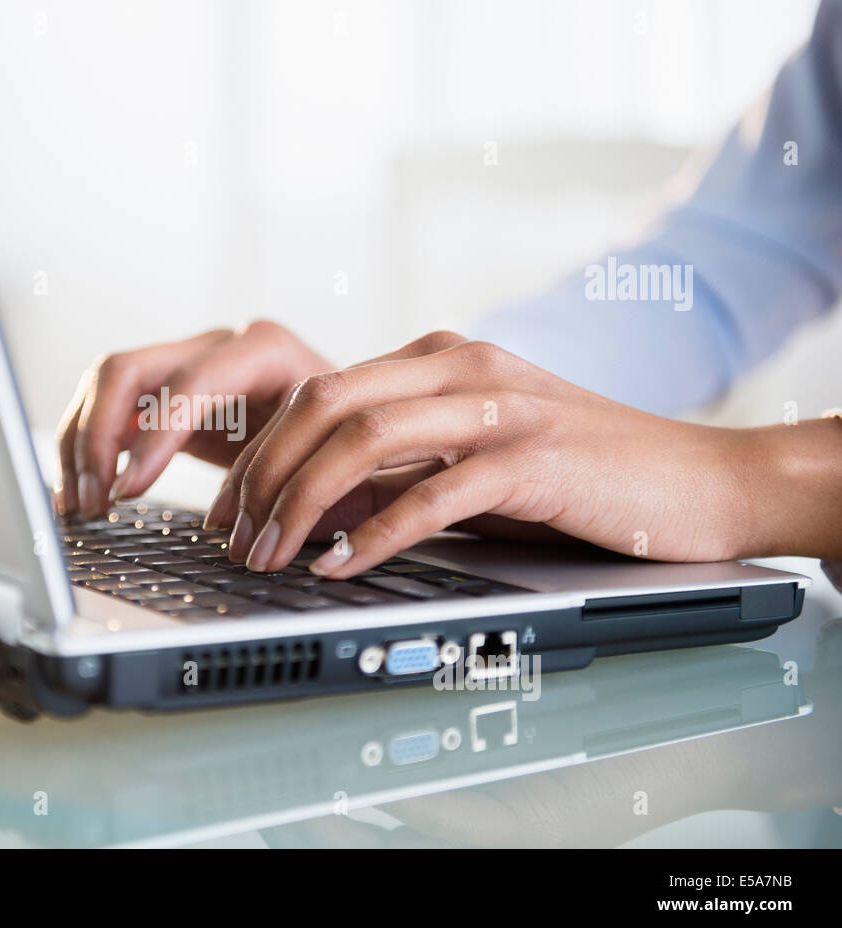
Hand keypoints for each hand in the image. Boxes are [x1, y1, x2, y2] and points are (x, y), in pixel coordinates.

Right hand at [56, 321, 331, 516]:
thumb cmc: (349, 438)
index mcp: (264, 350)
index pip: (188, 383)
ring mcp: (188, 362)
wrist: (354, 418)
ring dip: (82, 444)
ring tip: (82, 506)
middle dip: (97, 438)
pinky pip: (112, 409)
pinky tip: (77, 494)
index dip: (152, 437)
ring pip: (106, 385)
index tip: (128, 491)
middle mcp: (218, 345)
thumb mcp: (330, 453)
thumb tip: (231, 527)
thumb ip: (285, 479)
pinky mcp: (170, 390)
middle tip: (96, 501)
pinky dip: (87, 448)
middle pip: (127, 370)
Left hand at [217, 331, 841, 574]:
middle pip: (324, 406)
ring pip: (364, 440)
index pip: (317, 391)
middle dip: (262, 476)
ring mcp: (499, 408)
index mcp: (439, 358)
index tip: (228, 509)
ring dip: (301, 504)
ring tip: (271, 558)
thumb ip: (403, 461)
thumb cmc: (579, 476)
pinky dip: (375, 535)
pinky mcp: (535, 459)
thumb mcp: (474, 454)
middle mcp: (461, 368)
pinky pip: (432, 494)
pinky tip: (341, 568)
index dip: (258, 451)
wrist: (700, 481)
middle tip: (232, 539)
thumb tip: (314, 502)